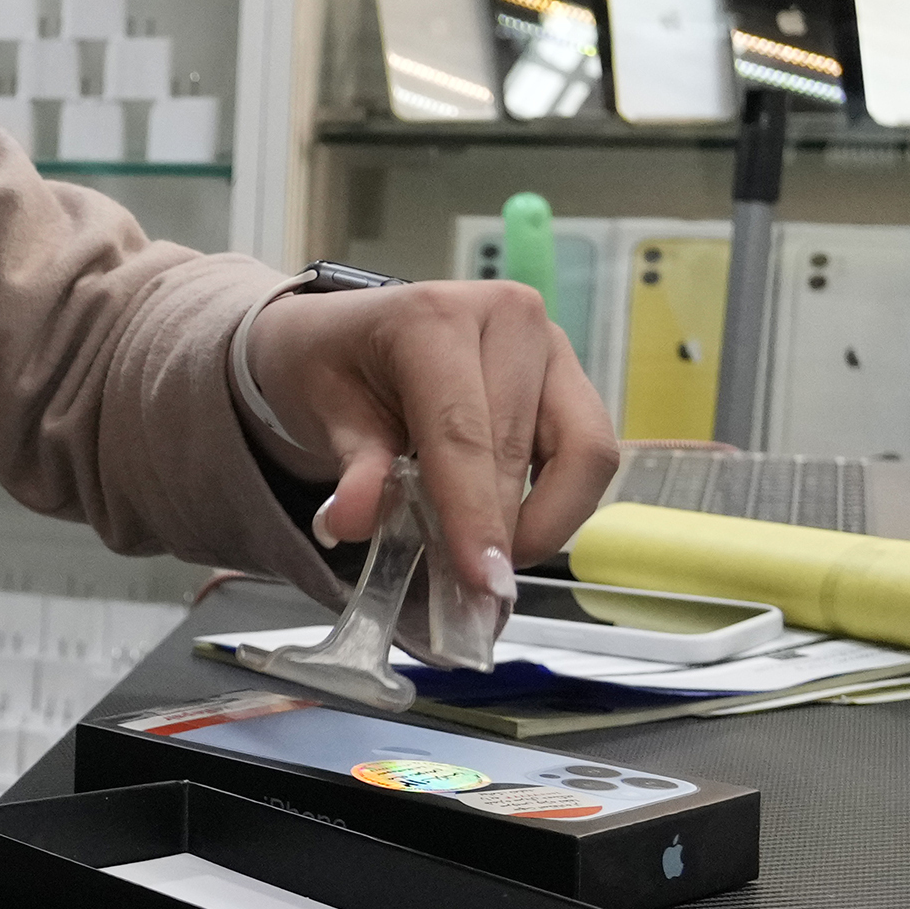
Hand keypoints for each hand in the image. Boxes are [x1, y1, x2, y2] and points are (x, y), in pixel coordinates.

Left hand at [241, 278, 620, 602]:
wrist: (346, 337)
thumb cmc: (331, 368)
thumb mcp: (321, 414)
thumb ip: (349, 470)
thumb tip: (352, 521)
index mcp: (434, 317)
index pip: (462, 432)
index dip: (473, 513)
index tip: (481, 580)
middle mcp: (507, 317)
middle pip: (519, 448)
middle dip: (501, 529)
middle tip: (474, 591)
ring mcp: (549, 343)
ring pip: (581, 452)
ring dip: (542, 519)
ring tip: (488, 557)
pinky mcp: (571, 375)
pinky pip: (588, 453)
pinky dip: (556, 501)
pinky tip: (510, 526)